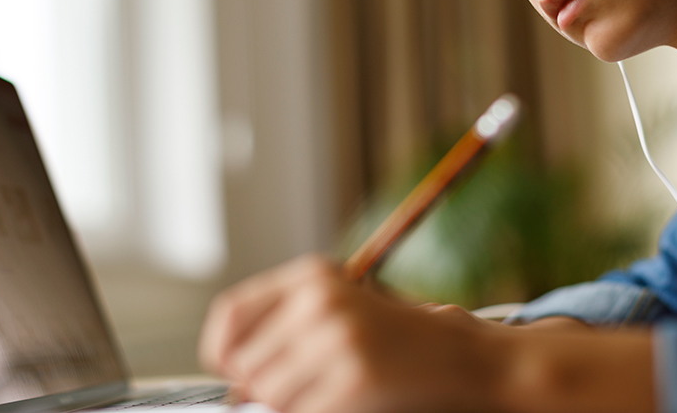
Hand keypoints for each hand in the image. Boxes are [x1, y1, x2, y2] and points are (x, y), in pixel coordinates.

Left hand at [199, 254, 507, 412]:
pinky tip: (340, 402)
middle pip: (245, 362)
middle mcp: (320, 300)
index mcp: (312, 275)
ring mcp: (337, 339)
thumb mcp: (337, 307)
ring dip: (286, 404)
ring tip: (321, 392)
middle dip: (259, 386)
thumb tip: (232, 378)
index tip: (229, 370)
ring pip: (267, 393)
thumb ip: (285, 326)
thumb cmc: (391, 335)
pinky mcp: (354, 377)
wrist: (456, 353)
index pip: (232, 313)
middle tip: (293, 388)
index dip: (220, 349)